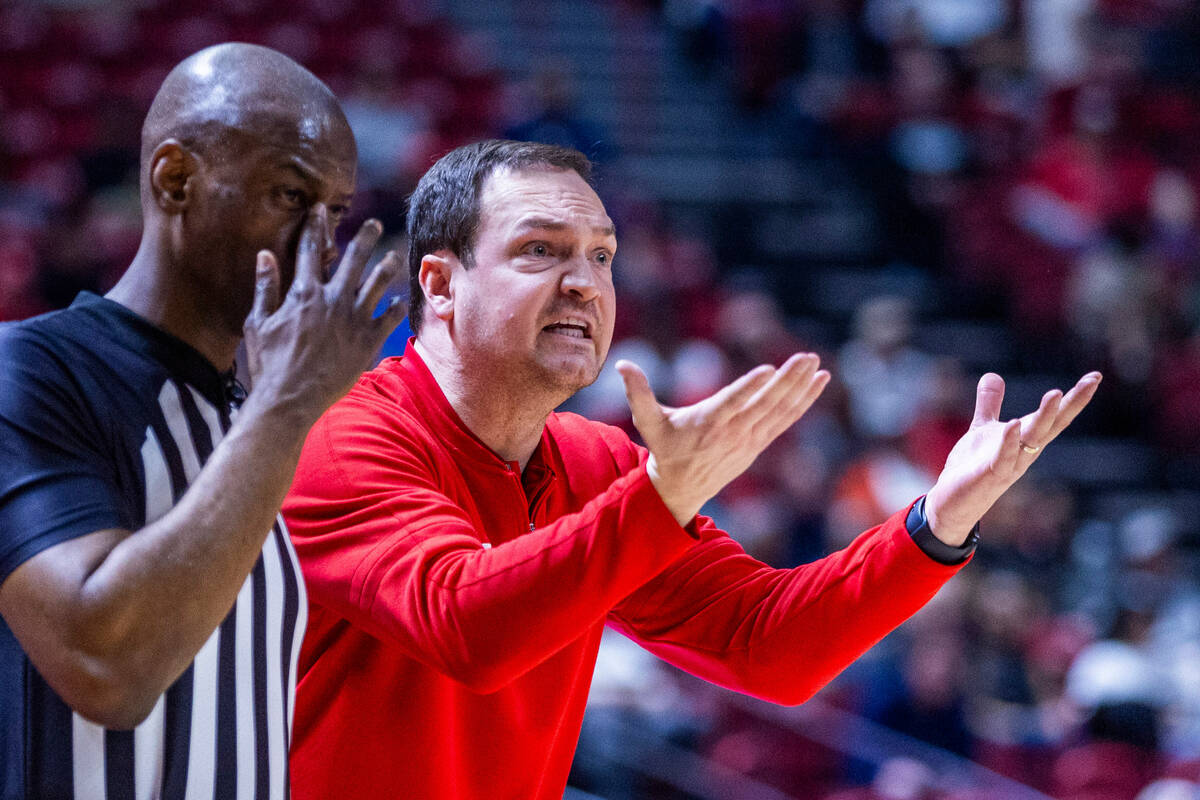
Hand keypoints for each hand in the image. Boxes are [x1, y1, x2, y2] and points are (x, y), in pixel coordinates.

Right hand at [242, 210, 406, 422]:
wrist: (289, 399)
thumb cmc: (269, 363)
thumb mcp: (258, 322)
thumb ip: (265, 287)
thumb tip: (264, 255)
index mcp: (304, 293)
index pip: (310, 250)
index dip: (315, 226)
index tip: (320, 210)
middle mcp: (333, 300)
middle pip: (353, 259)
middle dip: (364, 237)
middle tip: (374, 223)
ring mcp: (353, 319)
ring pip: (377, 283)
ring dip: (387, 266)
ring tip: (394, 256)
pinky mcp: (368, 340)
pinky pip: (390, 317)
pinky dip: (396, 307)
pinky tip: (399, 300)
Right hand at [618, 353, 830, 524]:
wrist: (680, 489)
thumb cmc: (663, 448)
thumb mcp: (647, 421)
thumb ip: (637, 392)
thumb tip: (622, 363)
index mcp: (707, 423)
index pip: (732, 403)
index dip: (750, 388)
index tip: (769, 370)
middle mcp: (732, 432)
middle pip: (764, 405)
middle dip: (788, 381)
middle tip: (806, 358)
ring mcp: (749, 439)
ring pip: (780, 412)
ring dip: (801, 389)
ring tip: (817, 365)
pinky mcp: (759, 443)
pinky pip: (785, 420)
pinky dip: (804, 402)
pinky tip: (819, 382)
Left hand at [924, 371, 1101, 545]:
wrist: (954, 503)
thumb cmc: (973, 467)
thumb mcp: (983, 429)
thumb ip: (990, 404)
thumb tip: (993, 375)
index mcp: (1027, 440)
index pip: (1055, 417)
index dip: (1075, 398)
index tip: (1096, 376)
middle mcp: (1026, 452)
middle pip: (1053, 425)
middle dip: (1071, 403)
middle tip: (1092, 380)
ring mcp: (1010, 465)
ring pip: (1033, 439)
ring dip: (1045, 417)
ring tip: (1056, 393)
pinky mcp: (990, 476)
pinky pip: (1004, 457)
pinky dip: (1010, 441)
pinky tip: (1014, 423)